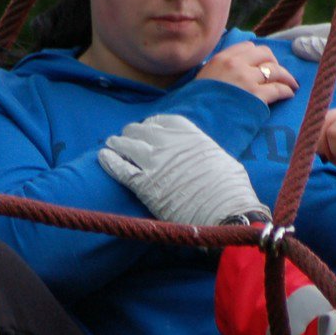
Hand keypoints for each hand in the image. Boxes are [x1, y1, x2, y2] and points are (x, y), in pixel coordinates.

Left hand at [99, 115, 268, 225]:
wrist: (225, 214)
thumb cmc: (232, 193)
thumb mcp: (225, 161)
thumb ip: (207, 154)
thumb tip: (206, 158)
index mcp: (191, 136)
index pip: (165, 121)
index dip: (154, 124)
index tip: (149, 128)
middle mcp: (170, 144)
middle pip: (142, 130)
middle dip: (133, 133)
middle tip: (127, 138)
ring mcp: (155, 163)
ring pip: (127, 145)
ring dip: (117, 144)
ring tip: (111, 145)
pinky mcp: (144, 185)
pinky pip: (120, 168)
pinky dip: (109, 161)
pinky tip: (103, 157)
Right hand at [195, 41, 297, 105]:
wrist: (194, 124)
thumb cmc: (195, 106)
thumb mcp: (201, 79)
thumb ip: (217, 71)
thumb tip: (225, 73)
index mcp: (221, 59)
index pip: (248, 47)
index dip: (258, 55)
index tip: (262, 63)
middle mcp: (235, 65)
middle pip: (265, 54)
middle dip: (275, 63)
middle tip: (278, 73)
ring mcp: (247, 80)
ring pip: (275, 71)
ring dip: (286, 77)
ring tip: (291, 85)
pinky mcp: (256, 97)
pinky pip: (278, 89)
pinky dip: (287, 91)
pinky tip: (289, 94)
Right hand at [275, 22, 335, 114]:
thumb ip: (328, 50)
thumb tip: (296, 46)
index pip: (308, 33)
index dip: (286, 38)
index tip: (265, 43)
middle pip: (314, 45)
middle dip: (291, 51)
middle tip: (268, 63)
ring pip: (323, 60)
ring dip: (304, 65)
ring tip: (283, 77)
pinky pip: (335, 73)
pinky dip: (320, 76)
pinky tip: (313, 89)